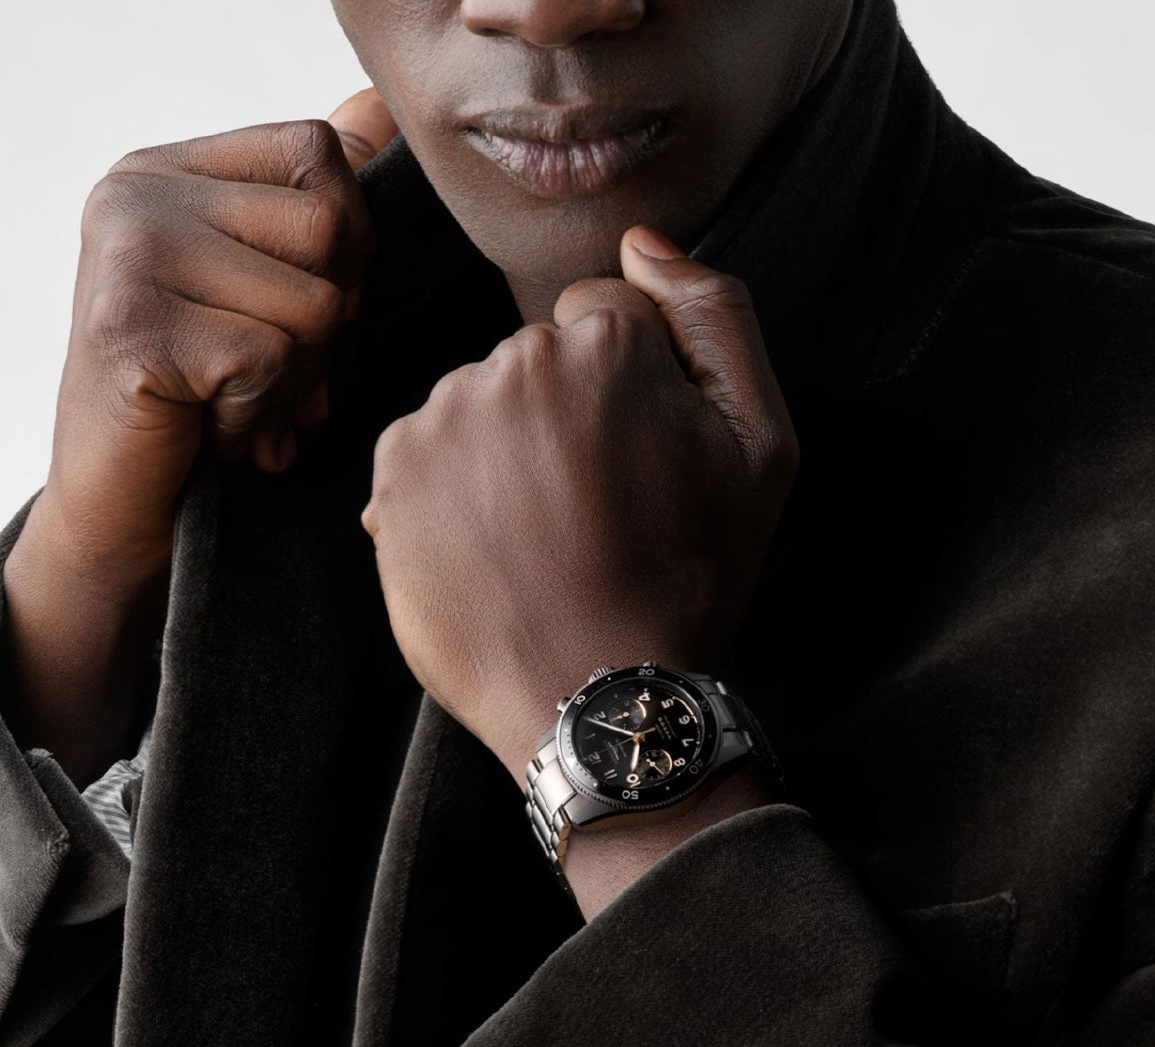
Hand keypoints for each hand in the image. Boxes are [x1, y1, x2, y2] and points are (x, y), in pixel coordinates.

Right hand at [43, 89, 397, 589]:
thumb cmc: (203, 401)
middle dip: (328, 322)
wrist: (122, 507)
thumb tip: (376, 113)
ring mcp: (127, 258)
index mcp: (168, 172)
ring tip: (234, 400)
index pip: (318, 152)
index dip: (346, 243)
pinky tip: (212, 428)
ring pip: (315, 305)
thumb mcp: (261, 291)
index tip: (299, 305)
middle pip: (329, 227)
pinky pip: (272, 363)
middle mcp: (136, 196)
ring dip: (296, 380)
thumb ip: (307, 205)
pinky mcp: (134, 331)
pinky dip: (259, 416)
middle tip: (267, 369)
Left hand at [361, 224, 799, 782]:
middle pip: (537, 359)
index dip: (630, 392)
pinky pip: (425, 450)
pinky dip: (450, 489)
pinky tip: (490, 547)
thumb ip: (716, 316)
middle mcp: (513, 362)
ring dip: (503, 452)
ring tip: (538, 539)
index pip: (605, 318)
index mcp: (605, 344)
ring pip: (479, 403)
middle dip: (562, 417)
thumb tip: (643, 243)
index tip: (635, 462)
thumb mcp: (761, 446)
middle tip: (590, 511)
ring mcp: (445, 418)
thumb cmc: (689, 577)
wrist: (598, 695)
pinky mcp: (394, 473)